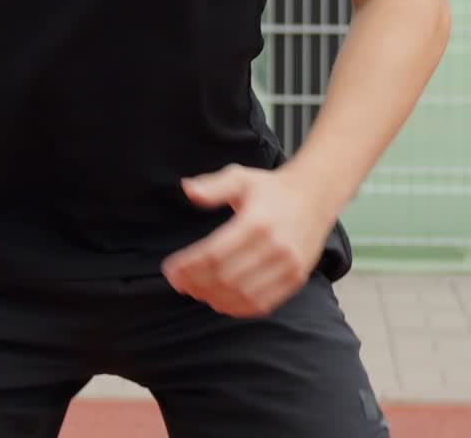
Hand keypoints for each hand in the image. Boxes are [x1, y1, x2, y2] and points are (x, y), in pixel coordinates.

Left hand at [161, 163, 332, 317]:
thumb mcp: (240, 177)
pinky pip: (263, 304)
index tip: (170, 270)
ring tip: (195, 291)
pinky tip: (220, 300)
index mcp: (256, 221)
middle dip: (196, 283)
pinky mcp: (295, 279)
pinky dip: (238, 308)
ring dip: (214, 297)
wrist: (314, 197)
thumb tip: (187, 190)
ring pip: (243, 295)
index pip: (215, 253)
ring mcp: (287, 266)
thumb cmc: (270, 188)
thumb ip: (213, 186)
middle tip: (179, 282)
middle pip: (226, 277)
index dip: (189, 265)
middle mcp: (274, 246)